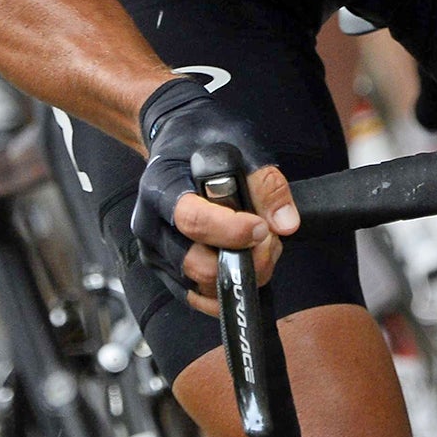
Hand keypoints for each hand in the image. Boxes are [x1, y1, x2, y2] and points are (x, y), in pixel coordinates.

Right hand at [131, 74, 294, 315]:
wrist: (175, 139)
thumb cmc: (205, 139)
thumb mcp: (239, 143)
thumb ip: (265, 183)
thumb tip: (286, 224)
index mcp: (160, 187)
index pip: (192, 221)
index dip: (232, 232)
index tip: (261, 227)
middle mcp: (150, 225)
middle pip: (196, 264)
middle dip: (244, 258)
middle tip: (269, 236)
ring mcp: (155, 253)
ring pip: (201, 286)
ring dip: (241, 274)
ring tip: (261, 245)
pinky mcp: (166, 271)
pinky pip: (198, 297)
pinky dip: (228, 289)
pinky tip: (246, 263)